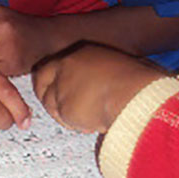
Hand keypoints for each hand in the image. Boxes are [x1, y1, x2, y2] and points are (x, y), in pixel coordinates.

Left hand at [32, 44, 164, 132]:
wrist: (136, 95)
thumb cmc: (138, 81)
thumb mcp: (117, 66)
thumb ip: (100, 73)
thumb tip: (102, 85)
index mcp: (82, 52)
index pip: (52, 65)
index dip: (50, 79)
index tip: (51, 88)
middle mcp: (66, 66)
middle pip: (40, 81)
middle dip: (45, 95)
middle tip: (59, 107)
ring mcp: (62, 87)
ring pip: (50, 105)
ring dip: (64, 113)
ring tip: (86, 117)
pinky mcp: (64, 108)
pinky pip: (65, 121)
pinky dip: (76, 125)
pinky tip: (92, 123)